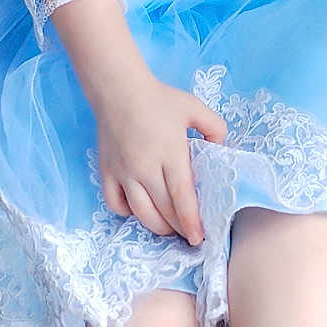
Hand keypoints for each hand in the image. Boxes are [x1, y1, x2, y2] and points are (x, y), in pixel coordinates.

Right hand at [94, 74, 227, 244]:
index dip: (191, 221)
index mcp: (169, 152)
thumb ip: (215, 128)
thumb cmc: (159, 99)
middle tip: (190, 234)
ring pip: (140, 212)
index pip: (182, 197)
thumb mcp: (195, 108)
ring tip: (170, 228)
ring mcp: (123, 172)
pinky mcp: (106, 172)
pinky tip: (141, 209)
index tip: (199, 237)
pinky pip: (115, 204)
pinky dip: (129, 213)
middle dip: (179, 228)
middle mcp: (145, 167)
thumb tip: (220, 151)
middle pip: (163, 210)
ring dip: (157, 226)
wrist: (118, 89)